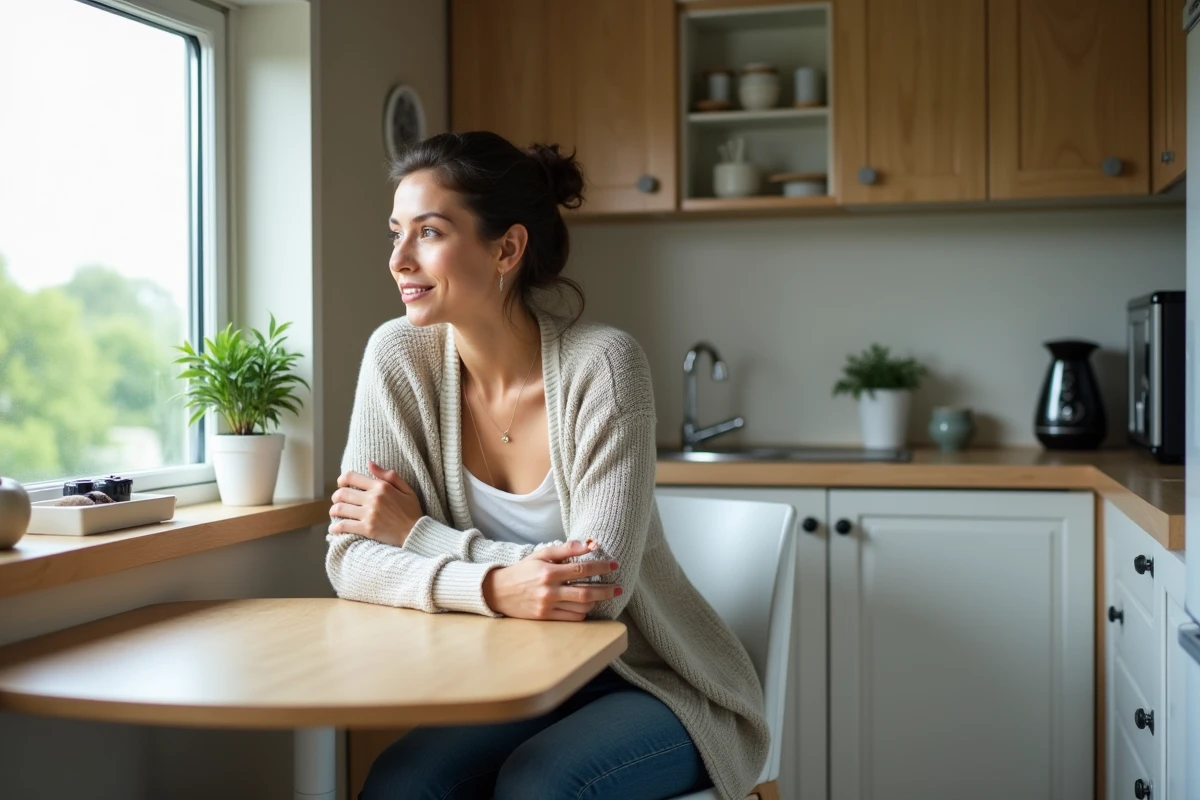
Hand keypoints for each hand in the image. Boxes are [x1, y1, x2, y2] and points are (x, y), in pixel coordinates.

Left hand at [329, 461, 423, 545]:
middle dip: (336, 496)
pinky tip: (334, 529)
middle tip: (337, 500)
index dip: (342, 480)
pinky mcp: (367, 529)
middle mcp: (373, 499)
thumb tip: (369, 463)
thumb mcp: (406, 488)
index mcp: (381, 487)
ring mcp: (369, 514)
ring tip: (335, 513)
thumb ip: (388, 475)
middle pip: (341, 493)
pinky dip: (335, 528)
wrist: (417, 533)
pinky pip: (344, 526)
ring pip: (340, 509)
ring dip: (333, 511)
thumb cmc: (412, 511)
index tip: (341, 484)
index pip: (351, 477)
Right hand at [482, 540, 621, 620]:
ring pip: (581, 608)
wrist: (498, 591)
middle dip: (606, 590)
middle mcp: (549, 591)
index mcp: (549, 572)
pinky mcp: (546, 618)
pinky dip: (583, 613)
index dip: (601, 567)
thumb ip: (566, 550)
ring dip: (595, 602)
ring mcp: (548, 607)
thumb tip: (589, 545)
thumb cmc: (523, 570)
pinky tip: (587, 606)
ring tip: (602, 596)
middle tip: (619, 588)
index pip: (582, 569)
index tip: (614, 566)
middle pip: (586, 593)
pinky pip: (572, 618)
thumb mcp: (541, 555)